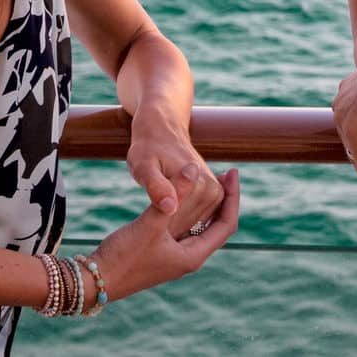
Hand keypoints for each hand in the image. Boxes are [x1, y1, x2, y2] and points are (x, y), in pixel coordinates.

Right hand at [91, 167, 240, 301]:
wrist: (97, 281)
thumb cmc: (123, 256)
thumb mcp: (149, 224)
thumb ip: (171, 196)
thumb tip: (194, 169)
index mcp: (192, 256)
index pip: (226, 225)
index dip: (233, 198)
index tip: (233, 172)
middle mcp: (188, 257)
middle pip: (218, 226)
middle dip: (225, 200)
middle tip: (226, 173)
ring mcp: (175, 256)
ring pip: (201, 227)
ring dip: (209, 204)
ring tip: (211, 181)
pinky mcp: (161, 252)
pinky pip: (185, 228)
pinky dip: (191, 210)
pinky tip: (183, 197)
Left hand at [126, 109, 222, 225]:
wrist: (162, 129)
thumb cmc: (147, 148)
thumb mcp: (142, 166)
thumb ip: (155, 187)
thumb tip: (169, 207)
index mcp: (198, 188)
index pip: (178, 225)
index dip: (157, 228)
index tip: (142, 222)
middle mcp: (212, 191)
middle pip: (187, 227)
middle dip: (167, 227)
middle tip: (148, 216)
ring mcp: (214, 192)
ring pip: (192, 225)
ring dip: (174, 225)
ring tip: (157, 213)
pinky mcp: (213, 193)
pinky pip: (196, 219)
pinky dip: (181, 219)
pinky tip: (167, 212)